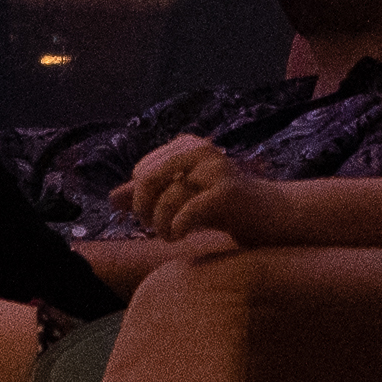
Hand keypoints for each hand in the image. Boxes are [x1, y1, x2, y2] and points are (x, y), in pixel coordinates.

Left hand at [117, 134, 235, 233]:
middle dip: (143, 209)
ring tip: (169, 236)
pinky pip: (187, 209)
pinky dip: (176, 227)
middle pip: (147, 178)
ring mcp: (215, 168)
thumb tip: (111, 199)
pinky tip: (179, 236)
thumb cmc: (221, 205)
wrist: (270, 214)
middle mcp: (199, 150)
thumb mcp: (182, 195)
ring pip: (167, 196)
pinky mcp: (227, 191)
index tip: (152, 217)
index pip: (141, 171)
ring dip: (161, 225)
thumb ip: (148, 195)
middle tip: (154, 228)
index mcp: (186, 145)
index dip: (139, 198)